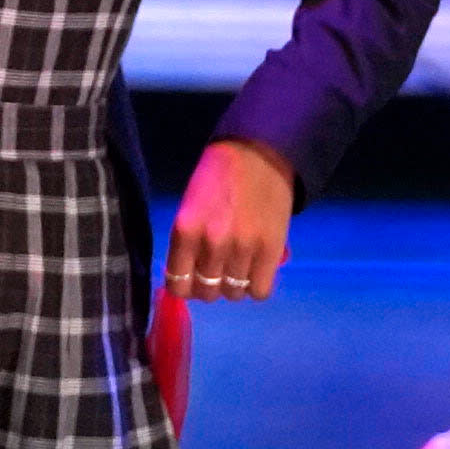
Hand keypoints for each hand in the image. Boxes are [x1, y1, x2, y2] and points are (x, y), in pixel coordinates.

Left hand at [170, 137, 298, 303]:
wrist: (258, 155)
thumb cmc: (218, 178)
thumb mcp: (190, 208)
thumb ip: (187, 244)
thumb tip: (187, 280)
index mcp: (185, 230)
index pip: (177, 285)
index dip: (185, 288)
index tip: (192, 281)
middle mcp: (212, 243)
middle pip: (207, 293)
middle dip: (210, 287)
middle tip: (218, 272)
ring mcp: (243, 248)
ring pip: (234, 294)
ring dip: (235, 285)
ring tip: (240, 266)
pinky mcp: (271, 250)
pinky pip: (260, 291)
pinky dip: (257, 286)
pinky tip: (257, 271)